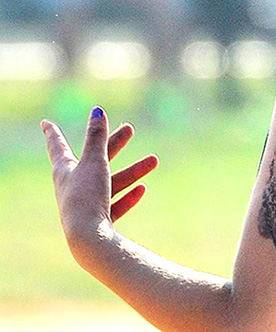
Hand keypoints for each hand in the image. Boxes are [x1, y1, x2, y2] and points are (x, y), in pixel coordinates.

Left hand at [42, 107, 158, 253]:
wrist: (89, 242)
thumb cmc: (86, 197)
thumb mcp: (95, 162)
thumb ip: (97, 137)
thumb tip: (97, 110)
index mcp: (65, 171)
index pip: (57, 146)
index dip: (53, 133)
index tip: (44, 123)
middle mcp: (72, 187)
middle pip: (95, 160)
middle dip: (113, 144)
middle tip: (130, 129)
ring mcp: (85, 206)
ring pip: (110, 183)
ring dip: (132, 171)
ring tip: (154, 160)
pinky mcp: (97, 223)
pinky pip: (114, 206)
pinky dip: (128, 197)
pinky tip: (142, 189)